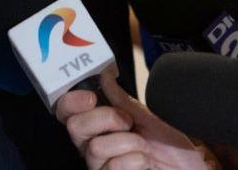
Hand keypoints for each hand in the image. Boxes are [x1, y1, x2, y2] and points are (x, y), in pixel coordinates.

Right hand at [55, 71, 212, 169]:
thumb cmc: (170, 147)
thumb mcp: (147, 117)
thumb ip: (122, 100)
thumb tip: (103, 76)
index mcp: (98, 126)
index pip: (67, 112)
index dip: (71, 102)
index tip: (91, 96)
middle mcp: (93, 146)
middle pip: (75, 127)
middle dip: (104, 118)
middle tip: (128, 122)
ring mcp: (101, 166)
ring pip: (96, 147)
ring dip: (129, 143)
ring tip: (144, 147)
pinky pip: (113, 166)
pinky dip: (136, 160)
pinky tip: (146, 163)